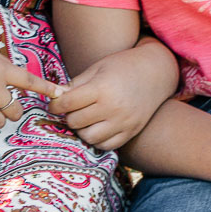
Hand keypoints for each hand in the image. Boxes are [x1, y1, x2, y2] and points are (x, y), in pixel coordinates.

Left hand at [49, 39, 179, 149]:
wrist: (155, 72)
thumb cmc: (123, 66)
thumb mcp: (98, 68)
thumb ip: (76, 84)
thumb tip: (56, 98)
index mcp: (102, 88)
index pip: (68, 103)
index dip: (56, 105)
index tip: (55, 104)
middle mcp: (113, 107)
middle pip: (76, 122)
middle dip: (69, 116)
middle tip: (72, 109)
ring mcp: (123, 122)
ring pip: (89, 137)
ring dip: (82, 130)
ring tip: (85, 119)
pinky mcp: (131, 132)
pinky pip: (106, 145)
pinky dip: (97, 139)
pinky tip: (98, 127)